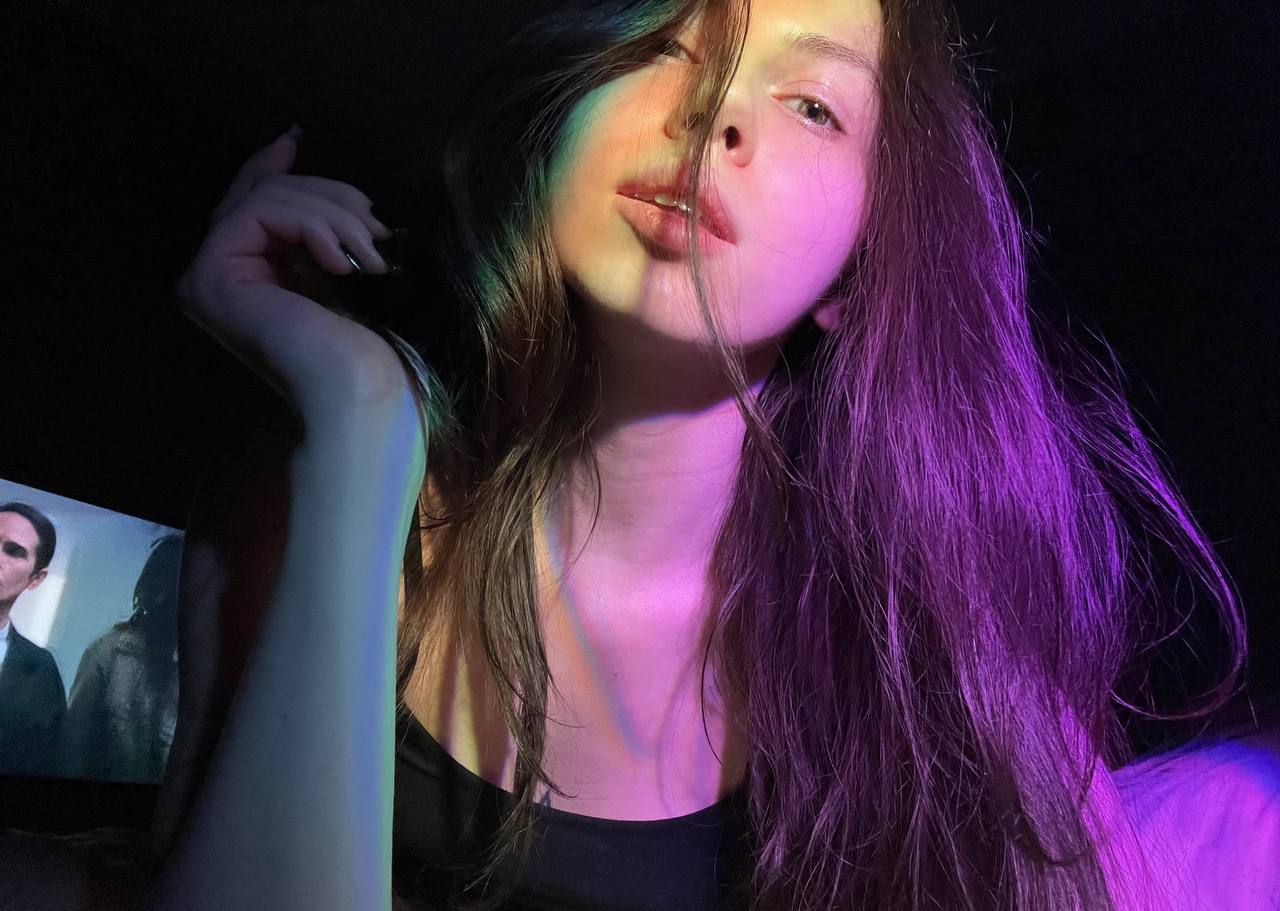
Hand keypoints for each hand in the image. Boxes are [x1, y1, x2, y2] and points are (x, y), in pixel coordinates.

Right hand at [176, 126, 412, 417]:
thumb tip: (299, 157)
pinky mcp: (212, 276)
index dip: (272, 164)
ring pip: (266, 195)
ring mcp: (207, 279)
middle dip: (328, 196)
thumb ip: (318, 223)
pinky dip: (314, 227)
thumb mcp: (348, 266)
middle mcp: (216, 280)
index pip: (251, 202)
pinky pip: (260, 210)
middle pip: (262, 192)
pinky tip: (343, 265)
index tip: (295, 136)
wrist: (365, 395)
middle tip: (373, 229)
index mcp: (247, 282)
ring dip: (333, 216)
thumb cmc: (372, 349)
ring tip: (369, 257)